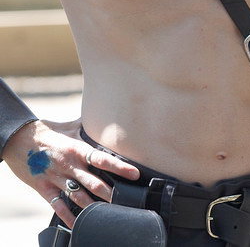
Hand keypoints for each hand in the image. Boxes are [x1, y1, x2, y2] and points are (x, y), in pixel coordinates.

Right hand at [2, 118, 139, 227]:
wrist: (19, 139)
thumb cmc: (48, 132)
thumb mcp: (69, 127)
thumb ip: (88, 128)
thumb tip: (105, 121)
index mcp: (77, 149)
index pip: (102, 159)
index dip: (119, 167)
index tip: (134, 174)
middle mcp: (69, 165)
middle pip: (94, 183)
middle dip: (110, 194)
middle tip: (125, 202)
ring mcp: (57, 178)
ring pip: (79, 197)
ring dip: (93, 207)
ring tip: (108, 214)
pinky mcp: (44, 188)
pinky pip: (58, 206)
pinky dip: (68, 217)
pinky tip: (78, 225)